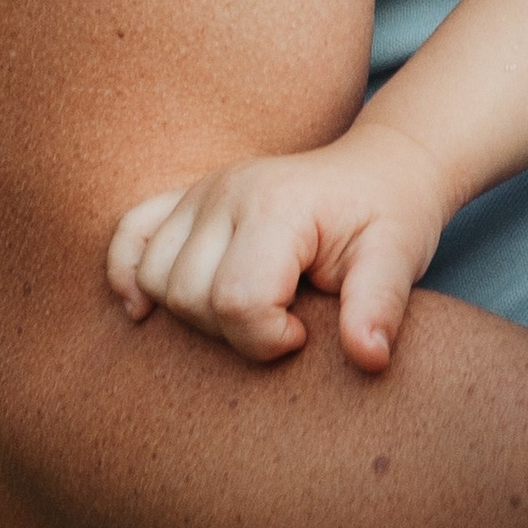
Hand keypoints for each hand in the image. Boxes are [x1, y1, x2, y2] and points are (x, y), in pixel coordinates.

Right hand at [106, 119, 452, 376]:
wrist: (383, 169)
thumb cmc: (391, 216)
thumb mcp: (400, 256)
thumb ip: (382, 306)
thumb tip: (368, 358)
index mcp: (278, 206)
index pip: (236, 299)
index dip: (267, 338)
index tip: (305, 333)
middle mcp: (227, 192)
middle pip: (188, 295)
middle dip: (233, 330)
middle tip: (284, 321)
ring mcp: (201, 192)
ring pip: (154, 277)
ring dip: (191, 312)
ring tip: (250, 308)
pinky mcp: (186, 198)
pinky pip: (130, 234)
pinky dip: (126, 273)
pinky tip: (144, 311)